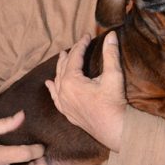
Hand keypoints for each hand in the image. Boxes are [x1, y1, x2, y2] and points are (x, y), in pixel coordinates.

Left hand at [45, 32, 126, 151]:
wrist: (115, 130)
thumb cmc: (114, 103)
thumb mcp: (113, 75)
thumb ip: (110, 54)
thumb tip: (111, 34)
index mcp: (71, 81)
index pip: (75, 57)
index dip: (81, 44)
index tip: (87, 35)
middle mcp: (63, 91)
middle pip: (64, 67)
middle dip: (71, 54)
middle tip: (78, 44)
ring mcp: (64, 103)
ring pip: (58, 80)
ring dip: (61, 67)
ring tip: (63, 57)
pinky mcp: (68, 113)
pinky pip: (55, 97)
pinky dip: (53, 88)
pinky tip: (49, 84)